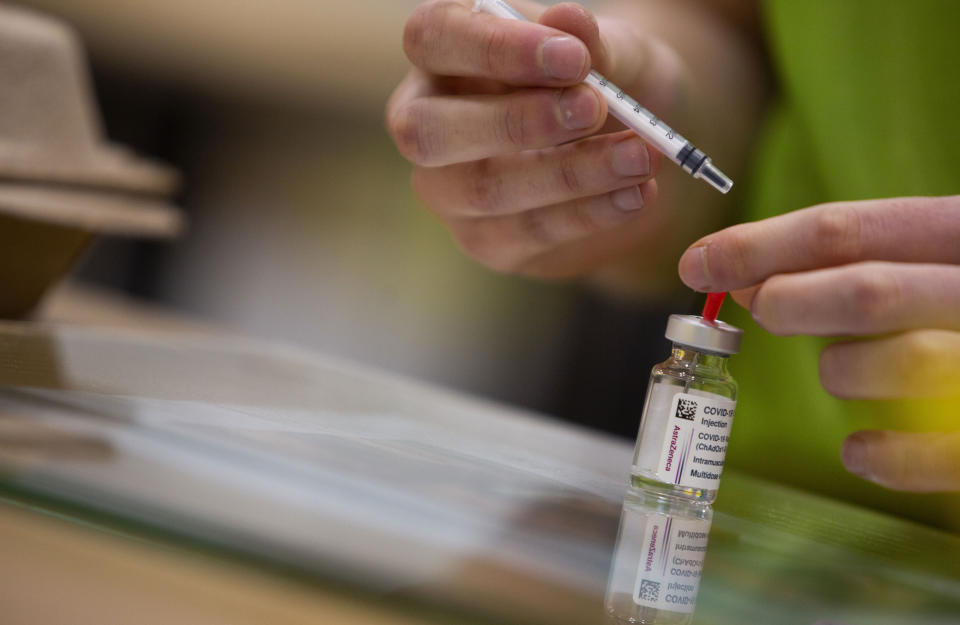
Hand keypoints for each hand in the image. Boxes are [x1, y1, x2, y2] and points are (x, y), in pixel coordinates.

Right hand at [387, 0, 688, 277]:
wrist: (630, 150)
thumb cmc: (602, 82)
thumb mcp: (613, 51)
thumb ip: (593, 41)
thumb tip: (568, 19)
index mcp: (443, 51)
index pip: (433, 38)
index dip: (493, 47)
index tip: (571, 57)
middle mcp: (427, 121)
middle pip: (427, 131)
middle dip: (515, 122)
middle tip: (595, 108)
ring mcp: (449, 189)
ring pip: (485, 189)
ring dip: (570, 173)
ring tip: (640, 155)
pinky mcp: (486, 240)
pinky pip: (528, 232)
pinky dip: (589, 213)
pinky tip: (635, 193)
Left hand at [677, 195, 959, 491]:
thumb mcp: (939, 256)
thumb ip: (860, 260)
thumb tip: (748, 275)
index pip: (850, 228)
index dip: (761, 244)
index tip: (697, 261)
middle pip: (869, 288)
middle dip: (793, 301)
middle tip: (764, 310)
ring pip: (896, 364)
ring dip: (844, 371)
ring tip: (843, 372)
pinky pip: (938, 451)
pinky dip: (885, 453)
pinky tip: (862, 448)